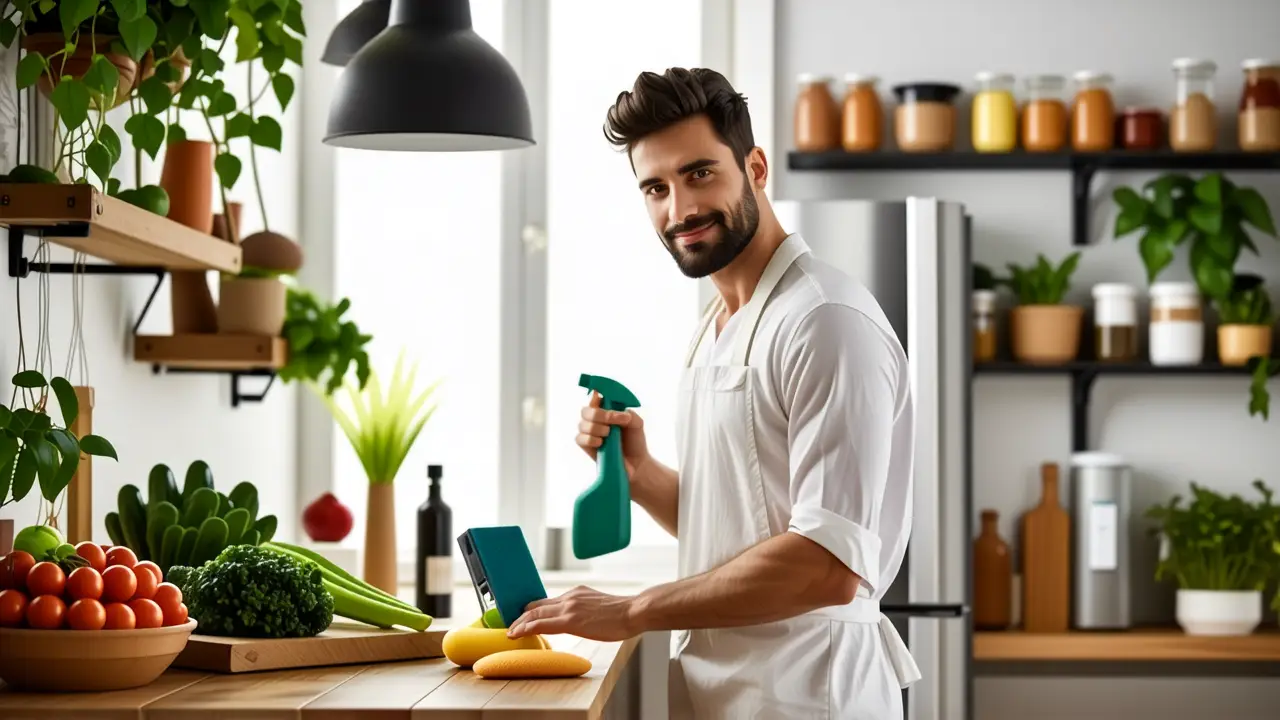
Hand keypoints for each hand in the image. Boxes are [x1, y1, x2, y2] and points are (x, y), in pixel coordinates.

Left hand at [506, 585, 642, 641]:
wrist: (633, 611)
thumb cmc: (622, 613)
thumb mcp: (599, 606)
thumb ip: (585, 609)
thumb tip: (581, 618)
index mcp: (577, 593)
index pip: (549, 600)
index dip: (533, 609)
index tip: (524, 616)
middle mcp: (570, 597)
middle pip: (538, 606)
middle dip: (522, 616)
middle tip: (511, 625)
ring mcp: (569, 608)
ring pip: (535, 614)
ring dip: (520, 623)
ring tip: (510, 631)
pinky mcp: (570, 620)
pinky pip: (541, 624)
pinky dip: (526, 628)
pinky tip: (517, 634)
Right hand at [576, 391, 653, 481]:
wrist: (636, 464)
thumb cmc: (635, 442)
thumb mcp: (636, 423)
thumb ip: (626, 413)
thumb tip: (616, 412)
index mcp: (606, 410)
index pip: (594, 397)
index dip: (594, 395)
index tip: (599, 395)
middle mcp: (594, 420)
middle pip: (586, 410)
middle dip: (601, 415)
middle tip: (616, 421)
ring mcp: (589, 432)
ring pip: (583, 424)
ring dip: (598, 428)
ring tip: (610, 434)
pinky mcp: (585, 446)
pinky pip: (580, 438)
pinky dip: (591, 439)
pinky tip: (601, 443)